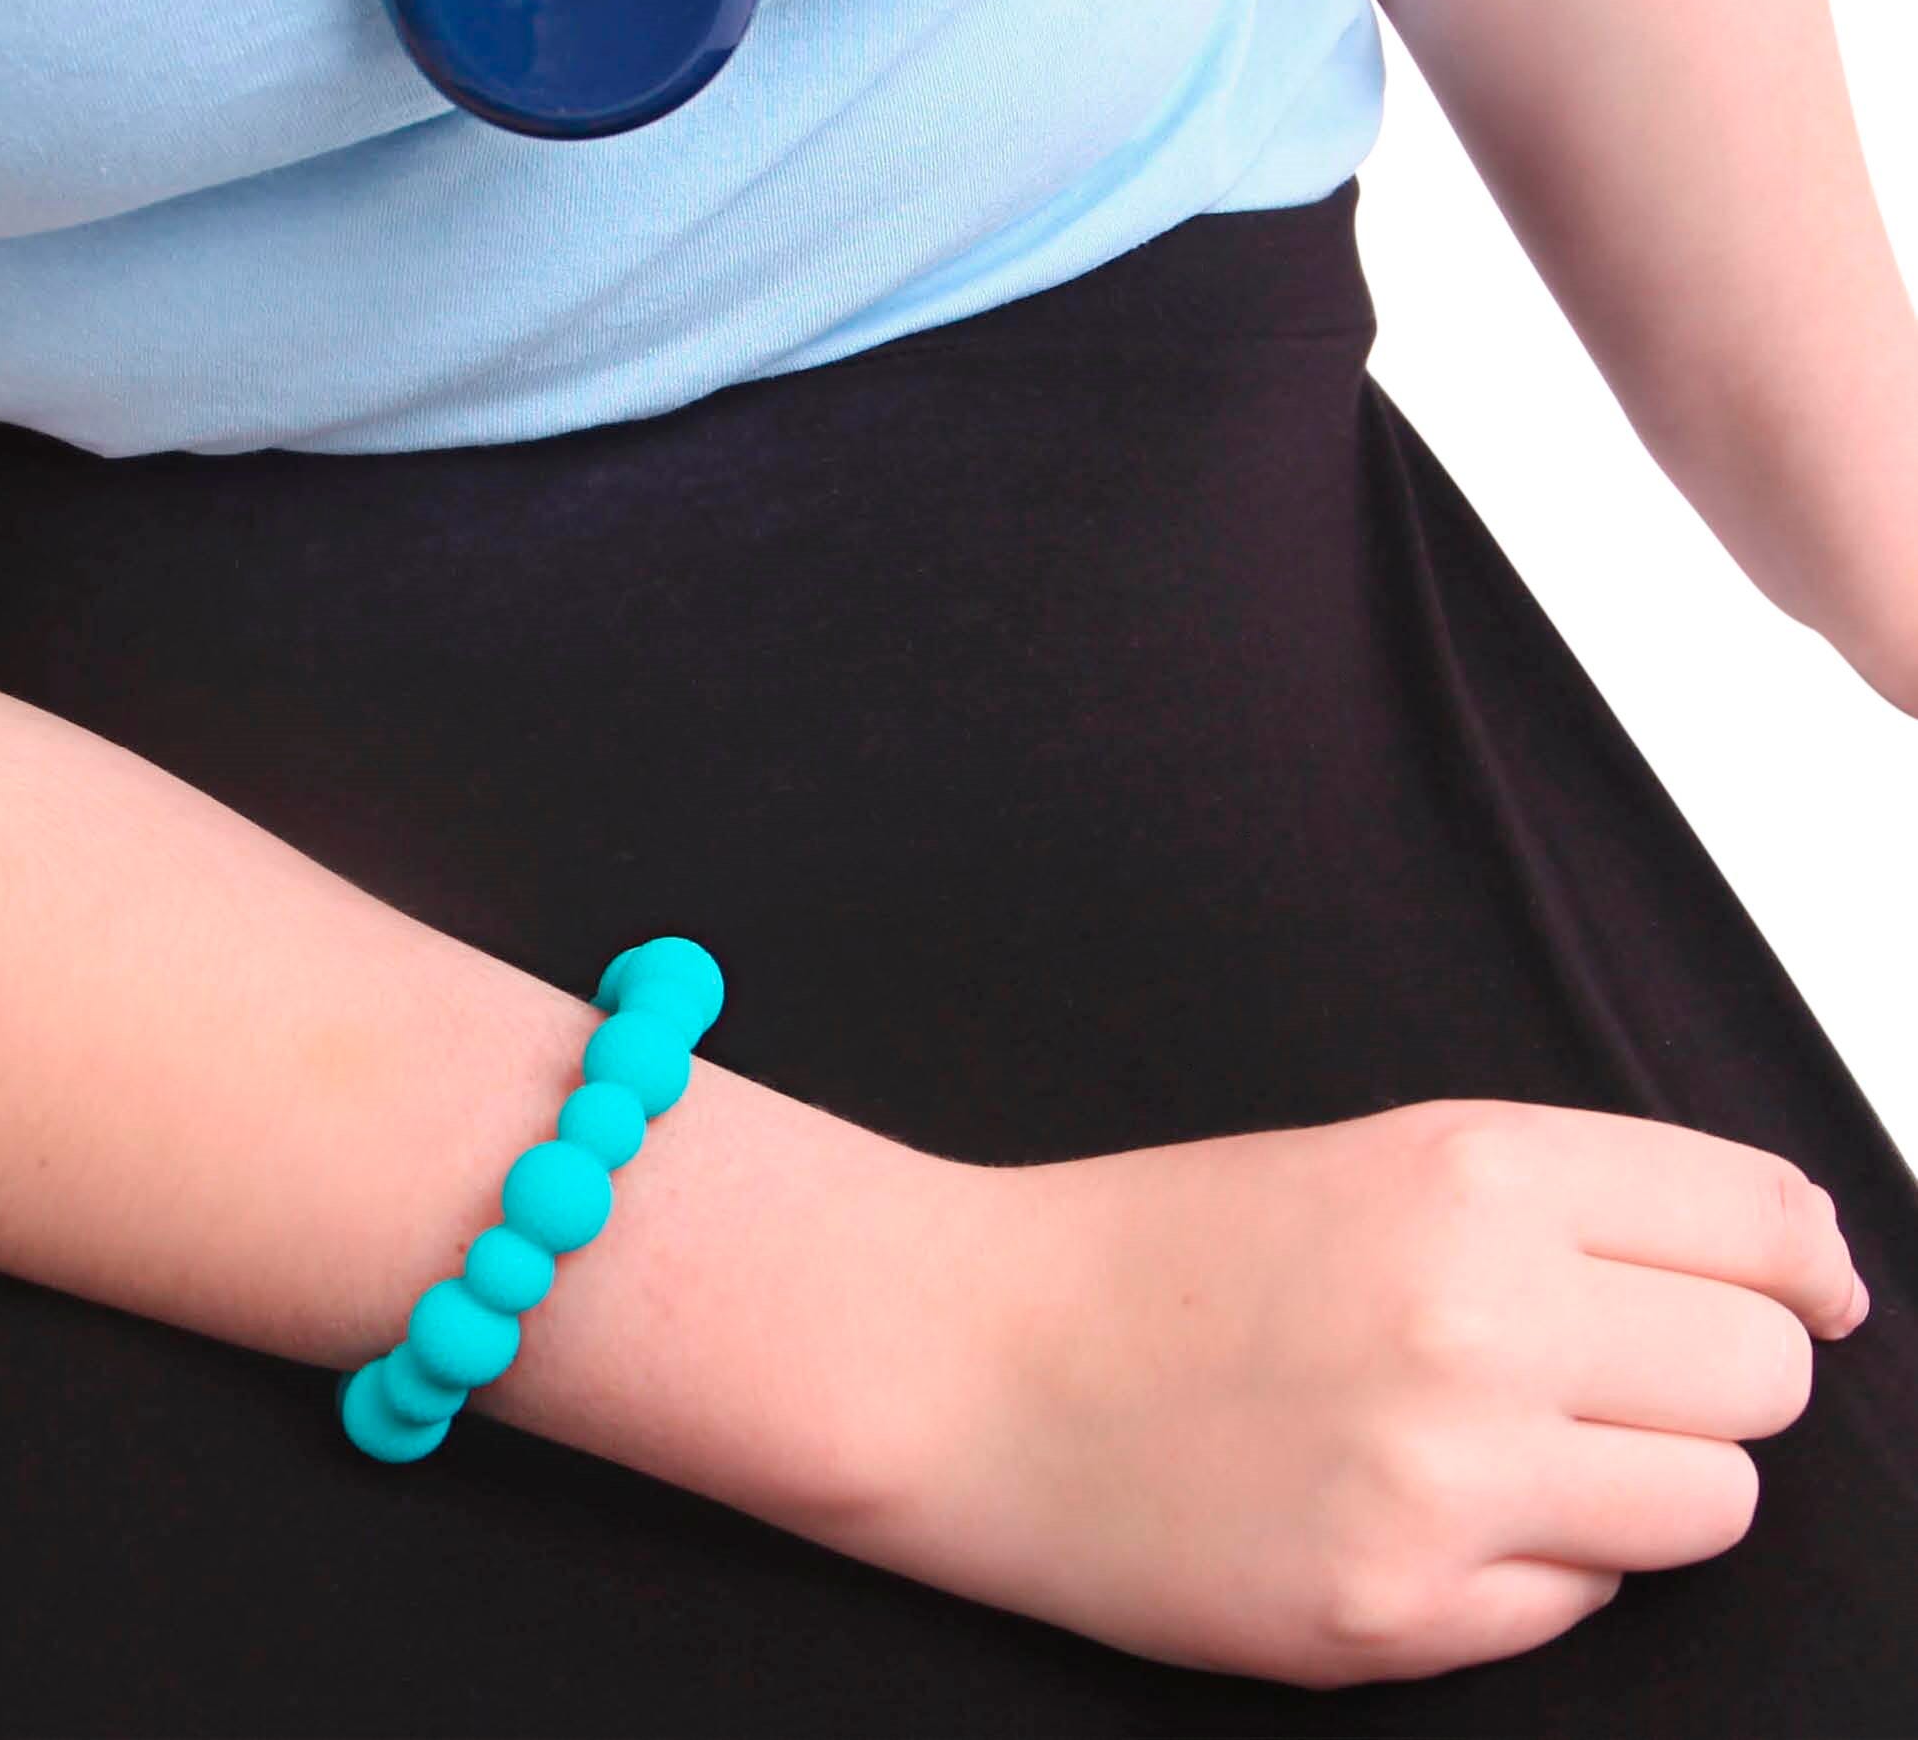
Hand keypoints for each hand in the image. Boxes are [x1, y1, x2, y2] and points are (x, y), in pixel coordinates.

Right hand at [848, 1097, 1867, 1690]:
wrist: (971, 1356)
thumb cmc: (1158, 1248)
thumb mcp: (1367, 1157)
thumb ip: (1562, 1203)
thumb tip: (1783, 1268)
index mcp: (1466, 1170)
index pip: (1758, 1218)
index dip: (1799, 1260)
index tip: (1799, 1290)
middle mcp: (1476, 1315)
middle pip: (1760, 1372)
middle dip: (1707, 1376)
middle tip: (1603, 1372)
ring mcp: (1443, 1478)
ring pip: (1710, 1504)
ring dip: (1636, 1482)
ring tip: (1507, 1450)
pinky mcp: (1401, 1614)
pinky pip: (1583, 1605)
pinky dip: (1534, 1568)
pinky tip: (1417, 1513)